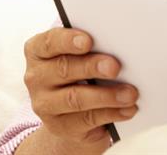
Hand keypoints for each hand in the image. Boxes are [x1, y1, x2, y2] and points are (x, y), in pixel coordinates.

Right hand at [22, 28, 138, 150]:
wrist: (69, 114)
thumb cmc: (78, 72)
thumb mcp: (80, 55)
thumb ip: (92, 47)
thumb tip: (120, 45)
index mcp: (38, 51)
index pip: (49, 42)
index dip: (68, 40)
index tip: (88, 41)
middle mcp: (37, 77)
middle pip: (64, 69)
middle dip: (91, 67)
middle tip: (115, 67)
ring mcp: (45, 104)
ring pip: (75, 98)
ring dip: (106, 95)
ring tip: (129, 94)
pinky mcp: (59, 126)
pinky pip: (87, 119)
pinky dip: (111, 113)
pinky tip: (127, 109)